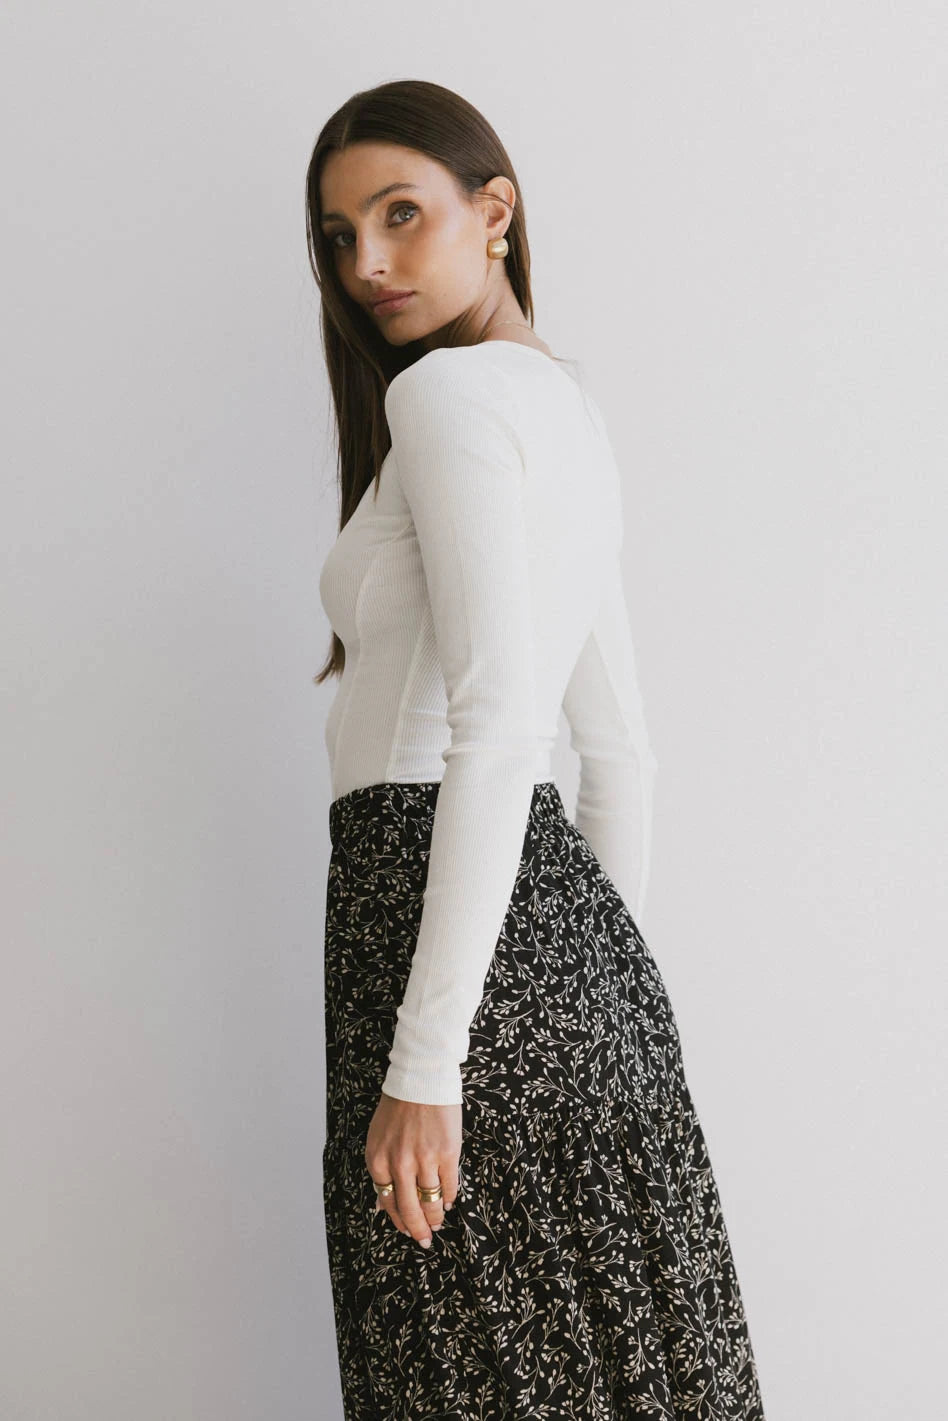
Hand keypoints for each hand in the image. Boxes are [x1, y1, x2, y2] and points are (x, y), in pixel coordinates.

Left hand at [365, 1090, 461, 1245]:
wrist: (421, 1078)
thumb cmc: (399, 1107)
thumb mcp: (378, 1138)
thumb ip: (382, 1169)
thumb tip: (382, 1205)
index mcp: (378, 1160)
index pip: (387, 1202)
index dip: (398, 1221)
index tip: (407, 1231)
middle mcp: (399, 1164)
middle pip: (409, 1209)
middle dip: (418, 1229)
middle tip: (424, 1240)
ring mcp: (424, 1160)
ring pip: (431, 1202)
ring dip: (435, 1217)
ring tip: (438, 1222)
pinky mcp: (447, 1154)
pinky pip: (449, 1187)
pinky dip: (449, 1198)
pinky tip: (449, 1201)